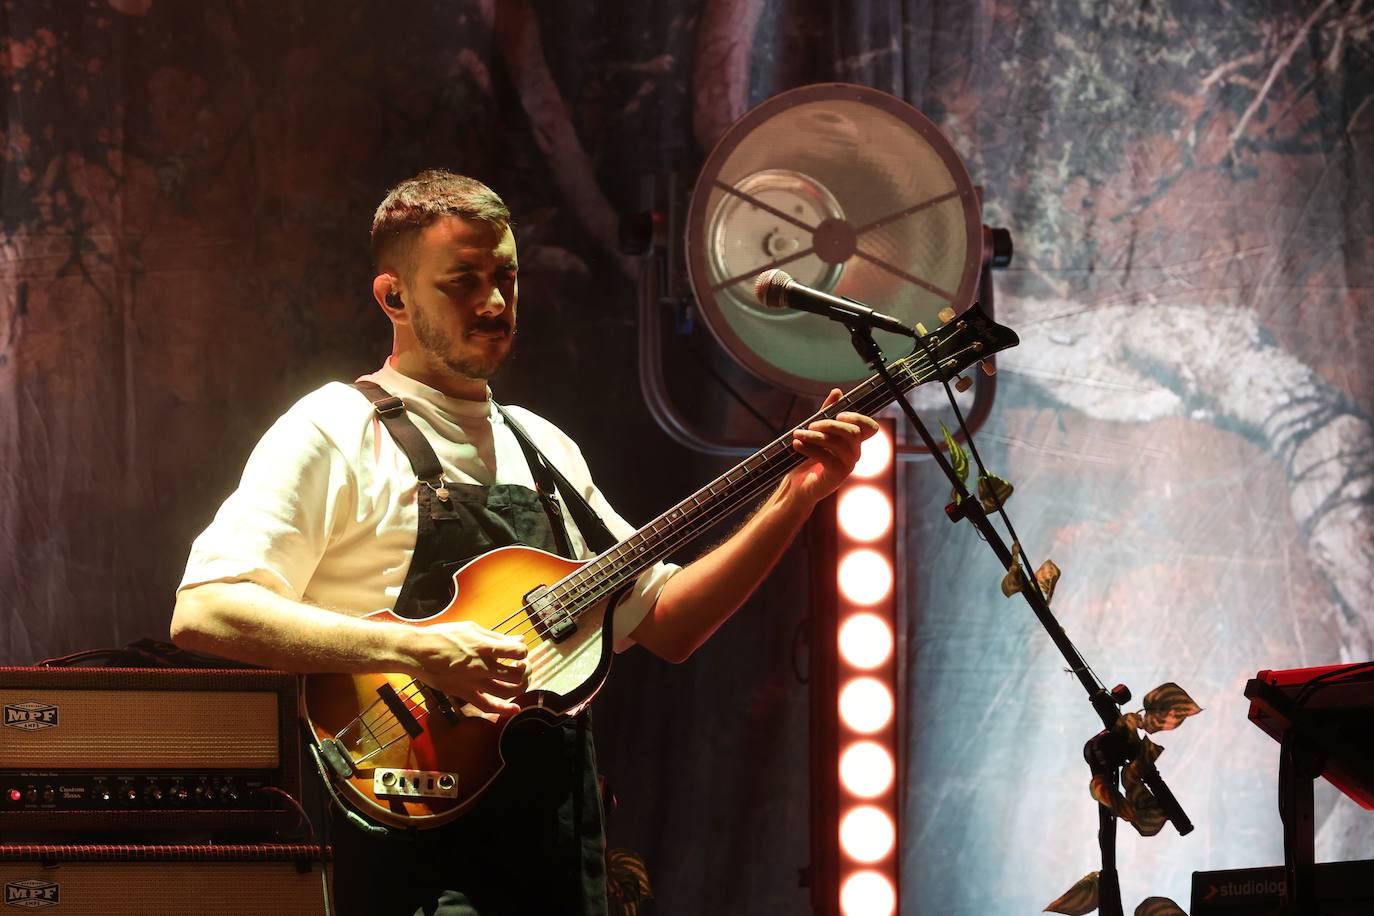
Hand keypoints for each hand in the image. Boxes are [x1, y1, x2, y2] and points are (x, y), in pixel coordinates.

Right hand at [406, 620, 529, 715]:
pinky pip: (488, 706)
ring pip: (507, 691)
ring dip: (519, 687)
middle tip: (521, 666)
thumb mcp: (472, 628)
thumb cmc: (443, 636)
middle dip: (525, 670)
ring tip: (519, 681)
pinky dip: (504, 710)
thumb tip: (518, 639)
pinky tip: (514, 708)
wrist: (418, 652)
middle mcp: (483, 667)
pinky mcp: (466, 693)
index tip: (519, 651)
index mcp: (485, 647)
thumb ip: (497, 636)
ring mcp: (474, 682)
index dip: (524, 652)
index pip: (518, 652)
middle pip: (516, 674)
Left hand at [786, 389, 880, 505]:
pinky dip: (809, 449)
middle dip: (831, 425)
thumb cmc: (809, 457)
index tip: (840, 414)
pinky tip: (796, 444)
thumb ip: (826, 413)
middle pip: (853, 432)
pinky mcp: (837, 476)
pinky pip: (826, 457)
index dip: (860, 418)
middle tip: (810, 424)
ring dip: (814, 436)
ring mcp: (848, 465)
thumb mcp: (816, 432)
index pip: (871, 428)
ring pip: (837, 444)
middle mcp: (855, 453)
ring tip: (796, 433)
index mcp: (853, 441)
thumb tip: (837, 392)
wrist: (798, 485)